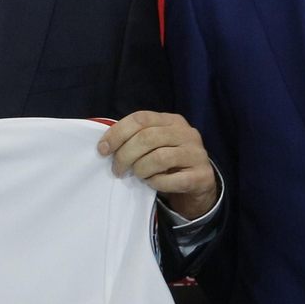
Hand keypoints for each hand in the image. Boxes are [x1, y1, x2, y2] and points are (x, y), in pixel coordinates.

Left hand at [98, 111, 217, 219]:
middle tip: (117, 170)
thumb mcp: (154, 145)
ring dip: (141, 169)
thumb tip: (105, 146)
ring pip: (159, 158)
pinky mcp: (202, 175)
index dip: (117, 133)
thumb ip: (135, 139)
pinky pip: (172, 180)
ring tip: (138, 175)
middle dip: (125, 155)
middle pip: (147, 138)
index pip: (140, 119)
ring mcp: (196, 153)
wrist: (197, 184)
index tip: (102, 149)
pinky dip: (156, 183)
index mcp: (172, 120)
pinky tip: (153, 183)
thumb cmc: (168, 163)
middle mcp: (186, 133)